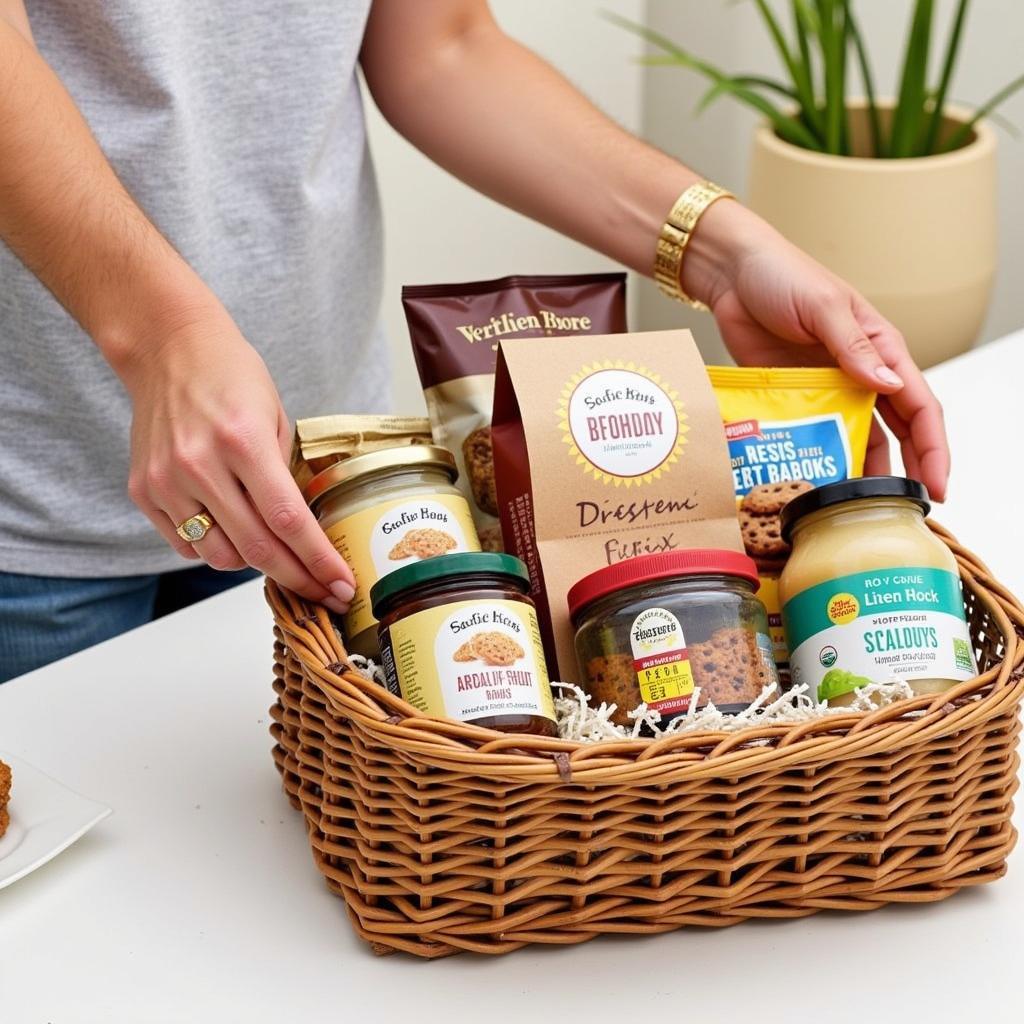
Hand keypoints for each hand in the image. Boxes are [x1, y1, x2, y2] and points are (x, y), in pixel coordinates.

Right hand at [119, 305, 355, 611]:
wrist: (168, 349)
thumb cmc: (230, 376)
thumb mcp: (277, 417)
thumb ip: (285, 475)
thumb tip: (302, 531)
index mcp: (243, 442)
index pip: (288, 521)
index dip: (317, 561)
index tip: (340, 585)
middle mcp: (200, 465)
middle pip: (257, 549)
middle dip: (298, 579)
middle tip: (324, 594)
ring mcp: (167, 481)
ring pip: (220, 556)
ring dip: (254, 564)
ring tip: (276, 551)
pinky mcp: (144, 491)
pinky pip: (186, 545)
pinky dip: (215, 548)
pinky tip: (232, 530)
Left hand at [684, 200, 948, 501]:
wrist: (730, 274)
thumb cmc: (781, 275)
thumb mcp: (823, 307)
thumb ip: (852, 347)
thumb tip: (886, 385)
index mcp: (880, 348)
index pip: (919, 404)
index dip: (932, 447)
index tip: (937, 485)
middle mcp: (859, 372)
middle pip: (894, 430)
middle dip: (906, 470)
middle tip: (907, 510)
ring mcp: (826, 388)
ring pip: (854, 438)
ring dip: (859, 470)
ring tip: (857, 507)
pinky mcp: (792, 397)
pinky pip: (811, 435)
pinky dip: (817, 458)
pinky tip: (814, 483)